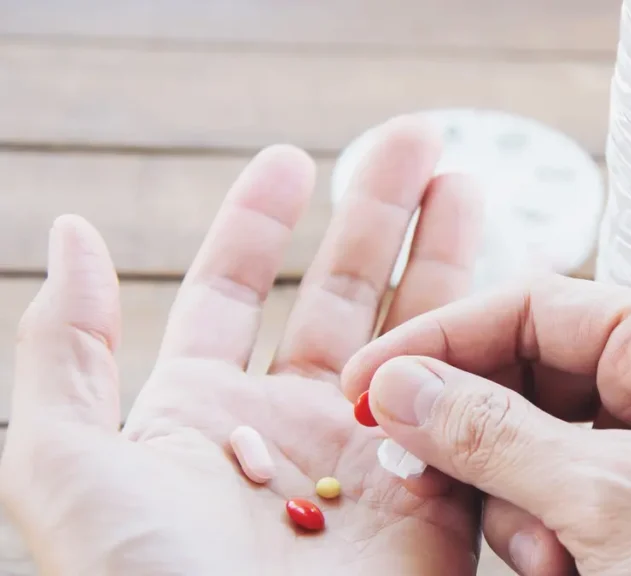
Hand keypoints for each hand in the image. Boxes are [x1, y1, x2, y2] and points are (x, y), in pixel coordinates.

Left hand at [0, 117, 485, 574]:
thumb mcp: (65, 464)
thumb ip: (65, 347)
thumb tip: (74, 236)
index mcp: (198, 417)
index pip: (229, 294)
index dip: (258, 223)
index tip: (293, 159)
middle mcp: (287, 432)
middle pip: (338, 298)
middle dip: (375, 217)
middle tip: (415, 145)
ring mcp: (366, 463)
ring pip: (413, 339)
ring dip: (442, 260)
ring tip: (466, 184)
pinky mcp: (434, 502)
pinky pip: (467, 410)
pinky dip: (486, 349)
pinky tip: (500, 289)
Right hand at [341, 276, 630, 575]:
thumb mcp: (606, 500)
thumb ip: (492, 436)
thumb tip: (398, 386)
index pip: (533, 307)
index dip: (443, 341)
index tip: (369, 381)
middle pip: (526, 375)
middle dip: (479, 437)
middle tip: (419, 472)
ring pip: (534, 441)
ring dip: (516, 503)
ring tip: (548, 559)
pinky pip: (560, 491)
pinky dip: (544, 531)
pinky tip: (563, 569)